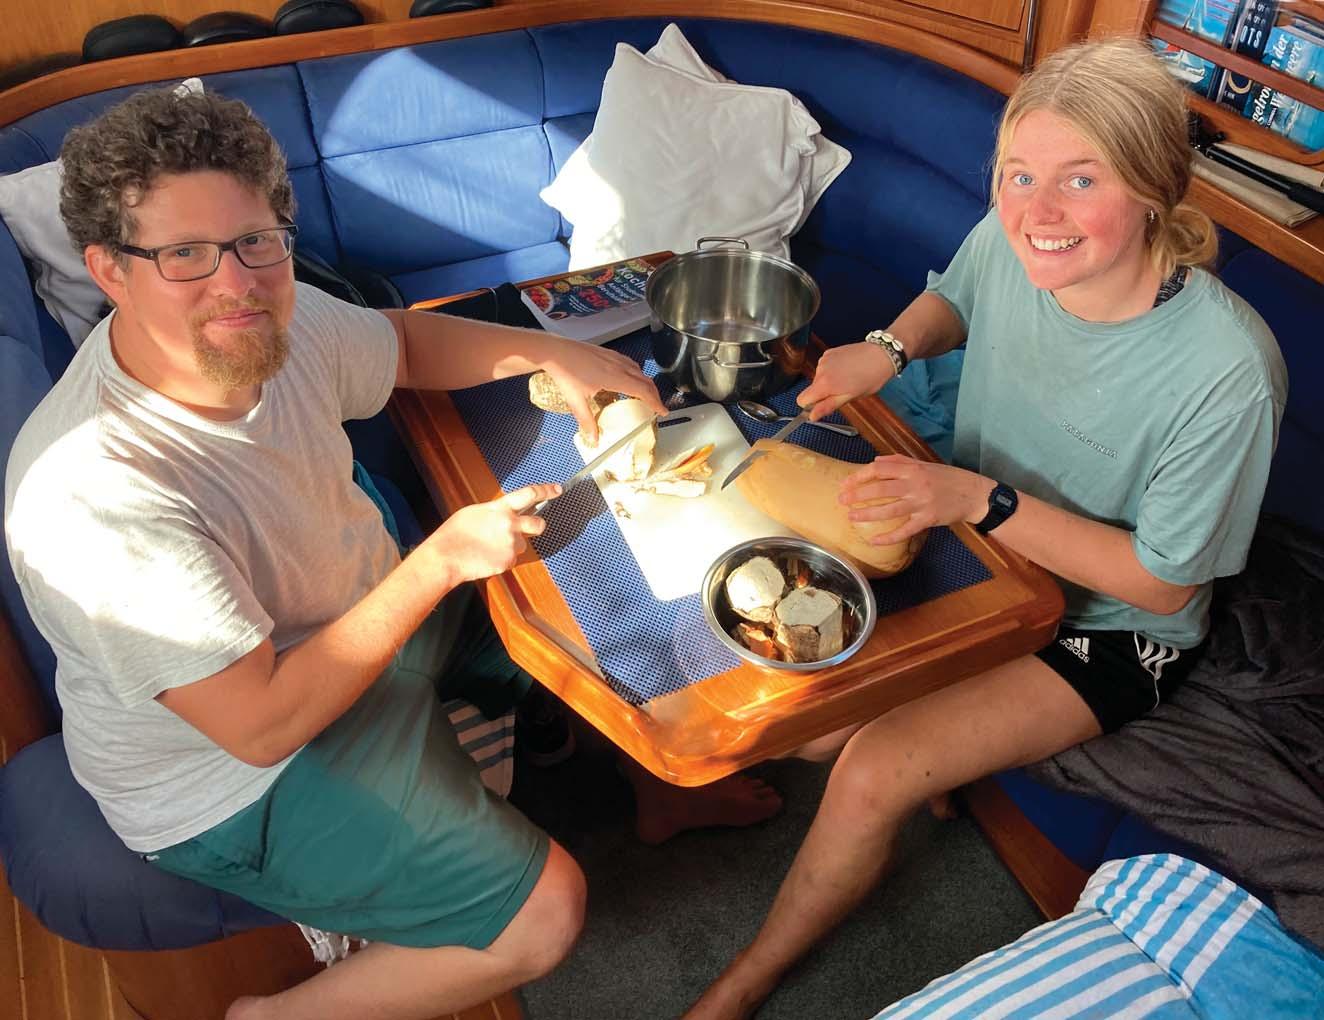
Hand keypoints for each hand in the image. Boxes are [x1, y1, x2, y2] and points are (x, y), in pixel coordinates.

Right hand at [427, 483, 560, 582]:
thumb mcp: (474, 512)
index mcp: (500, 508)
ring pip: (521, 545)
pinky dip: (502, 559)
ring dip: (511, 546)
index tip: (556, 489)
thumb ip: (494, 511)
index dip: (546, 491)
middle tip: (529, 528)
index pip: (529, 494)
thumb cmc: (454, 534)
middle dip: (537, 526)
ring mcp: (511, 544)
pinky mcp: (509, 561)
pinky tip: (487, 557)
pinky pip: (511, 559)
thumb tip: (503, 513)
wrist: (446, 557)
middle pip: (538, 524)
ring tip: (489, 547)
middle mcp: (509, 525)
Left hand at [541, 343, 665, 443]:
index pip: (643, 391)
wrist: (555, 351)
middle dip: (655, 394)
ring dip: (646, 383)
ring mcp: (614, 357)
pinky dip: (636, 373)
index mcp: (615, 378)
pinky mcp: (608, 353)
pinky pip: (630, 363)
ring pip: (639, 370)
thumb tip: (593, 440)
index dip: (656, 402)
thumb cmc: (565, 373)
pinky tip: (629, 379)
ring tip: (646, 395)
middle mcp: (619, 366)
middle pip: (645, 380)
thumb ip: (587, 421)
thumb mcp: (576, 401)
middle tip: (657, 407)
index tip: (663, 411)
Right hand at [797, 341, 895, 419]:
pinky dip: (833, 370)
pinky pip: (824, 367)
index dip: (811, 406)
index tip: (825, 405)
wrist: (882, 354)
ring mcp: (824, 359)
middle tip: (845, 391)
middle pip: (812, 389)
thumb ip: (828, 406)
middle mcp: (820, 370)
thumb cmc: (871, 377)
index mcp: (824, 383)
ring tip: (849, 378)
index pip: (802, 400)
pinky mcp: (829, 352)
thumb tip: (812, 416)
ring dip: (830, 381)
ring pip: (819, 378)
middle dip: (825, 393)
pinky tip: (847, 369)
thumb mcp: (850, 397)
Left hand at [839, 456, 988, 543]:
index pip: (880, 469)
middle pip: (880, 489)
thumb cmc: (948, 478)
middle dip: (858, 495)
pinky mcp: (928, 519)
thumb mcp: (925, 464)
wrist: (974, 494)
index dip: (860, 476)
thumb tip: (876, 461)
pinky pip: (905, 530)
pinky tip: (874, 541)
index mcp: (913, 468)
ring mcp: (922, 503)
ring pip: (889, 510)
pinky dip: (889, 537)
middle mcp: (915, 484)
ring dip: (868, 514)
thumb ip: (900, 461)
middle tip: (841, 500)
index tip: (845, 483)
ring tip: (851, 517)